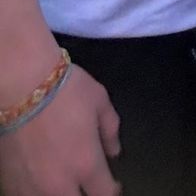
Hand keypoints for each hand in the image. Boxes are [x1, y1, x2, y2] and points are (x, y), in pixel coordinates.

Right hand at [0, 64, 119, 195]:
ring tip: (61, 182)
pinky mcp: (10, 183)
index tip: (111, 184)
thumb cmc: (64, 87)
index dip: (112, 190)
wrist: (21, 81)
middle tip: (86, 184)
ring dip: (60, 194)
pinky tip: (38, 181)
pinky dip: (35, 192)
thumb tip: (114, 150)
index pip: (105, 194)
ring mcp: (33, 186)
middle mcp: (61, 183)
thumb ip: (110, 128)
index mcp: (86, 163)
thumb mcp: (98, 99)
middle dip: (85, 194)